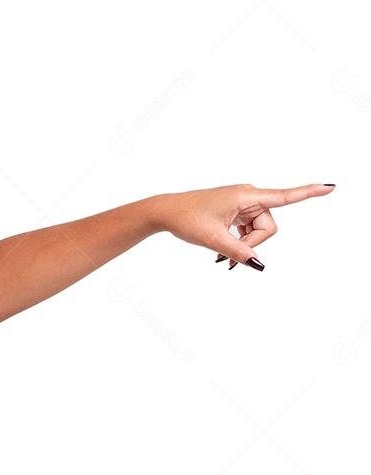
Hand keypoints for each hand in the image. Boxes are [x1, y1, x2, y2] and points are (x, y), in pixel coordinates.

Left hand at [155, 183, 334, 269]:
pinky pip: (247, 230)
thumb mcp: (214, 239)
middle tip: (227, 259)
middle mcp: (248, 196)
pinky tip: (222, 255)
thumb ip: (238, 252)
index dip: (308, 193)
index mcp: (246, 195)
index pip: (284, 196)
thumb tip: (259, 264)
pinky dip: (238, 243)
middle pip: (268, 226)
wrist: (166, 212)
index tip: (330, 187)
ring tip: (222, 260)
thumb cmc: (187, 219)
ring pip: (258, 231)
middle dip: (253, 244)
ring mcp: (242, 203)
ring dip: (245, 247)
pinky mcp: (235, 210)